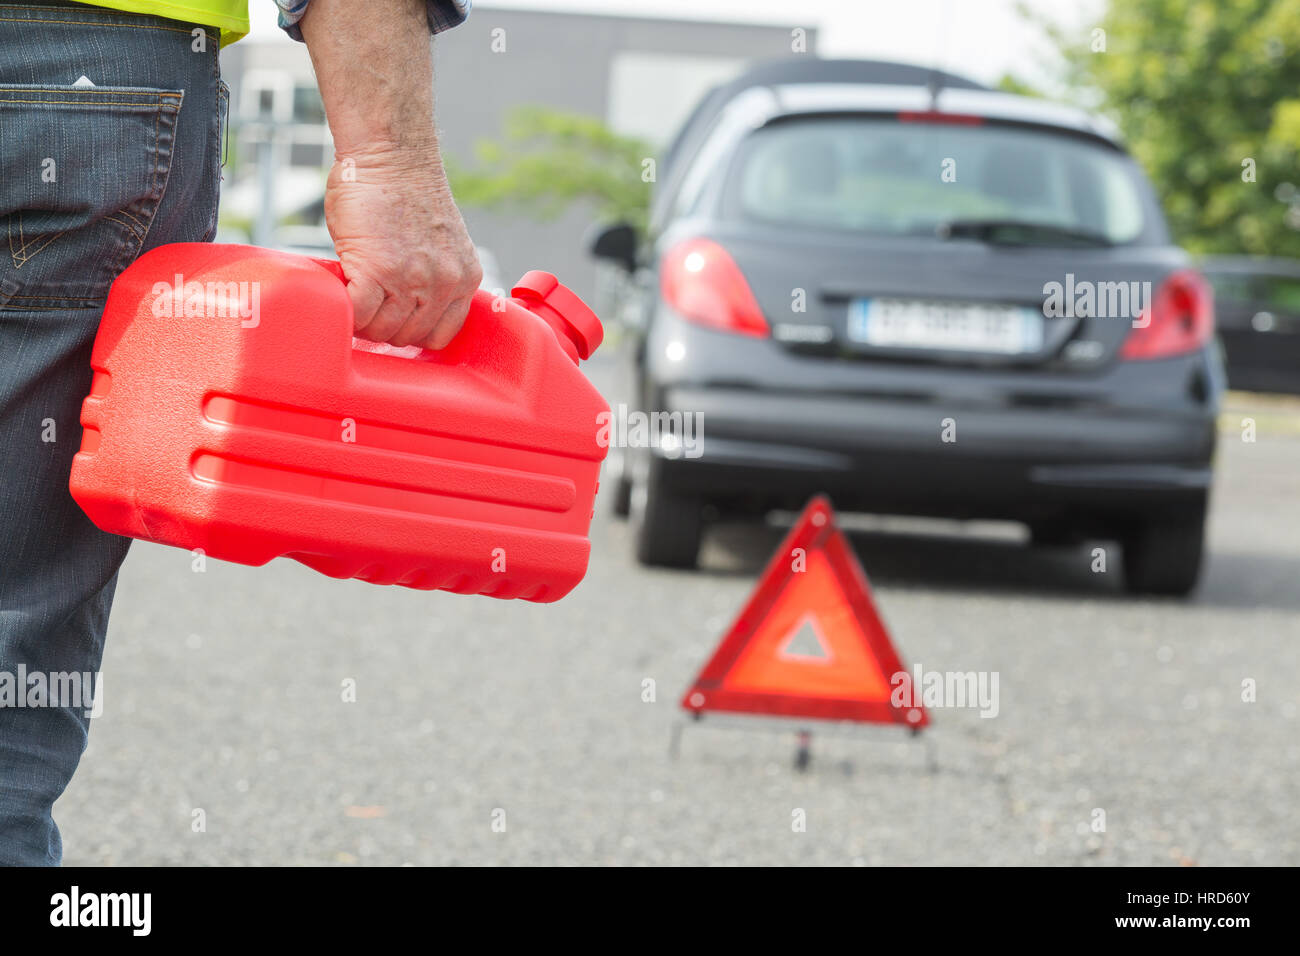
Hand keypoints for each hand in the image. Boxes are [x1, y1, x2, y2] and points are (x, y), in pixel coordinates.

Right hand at [324, 145, 481, 349]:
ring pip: (383, 330)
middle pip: (408, 336)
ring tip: (352, 298)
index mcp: (464, 279)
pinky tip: (340, 294)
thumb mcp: (439, 244)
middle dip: (383, 326)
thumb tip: (402, 307)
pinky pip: (359, 314)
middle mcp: (444, 284)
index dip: (412, 331)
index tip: (393, 320)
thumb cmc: (404, 192)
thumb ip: (430, 276)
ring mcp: (412, 280)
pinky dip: (345, 311)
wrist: (391, 154)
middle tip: (364, 306)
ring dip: (362, 321)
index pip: (441, 335)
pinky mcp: (377, 272)